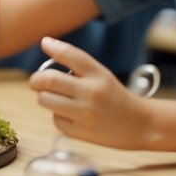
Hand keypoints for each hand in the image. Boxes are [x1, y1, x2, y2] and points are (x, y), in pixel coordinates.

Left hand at [27, 37, 151, 148]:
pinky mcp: (80, 132)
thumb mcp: (102, 75)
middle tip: (36, 82)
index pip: (70, 54)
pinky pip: (56, 120)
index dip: (54, 47)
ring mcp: (85, 113)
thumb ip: (77, 64)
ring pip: (46, 100)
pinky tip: (71, 116)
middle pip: (49, 80)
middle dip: (36, 80)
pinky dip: (58, 116)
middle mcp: (92, 92)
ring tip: (54, 99)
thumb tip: (46, 44)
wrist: (139, 125)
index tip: (44, 43)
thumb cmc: (114, 96)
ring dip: (45, 98)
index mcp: (99, 74)